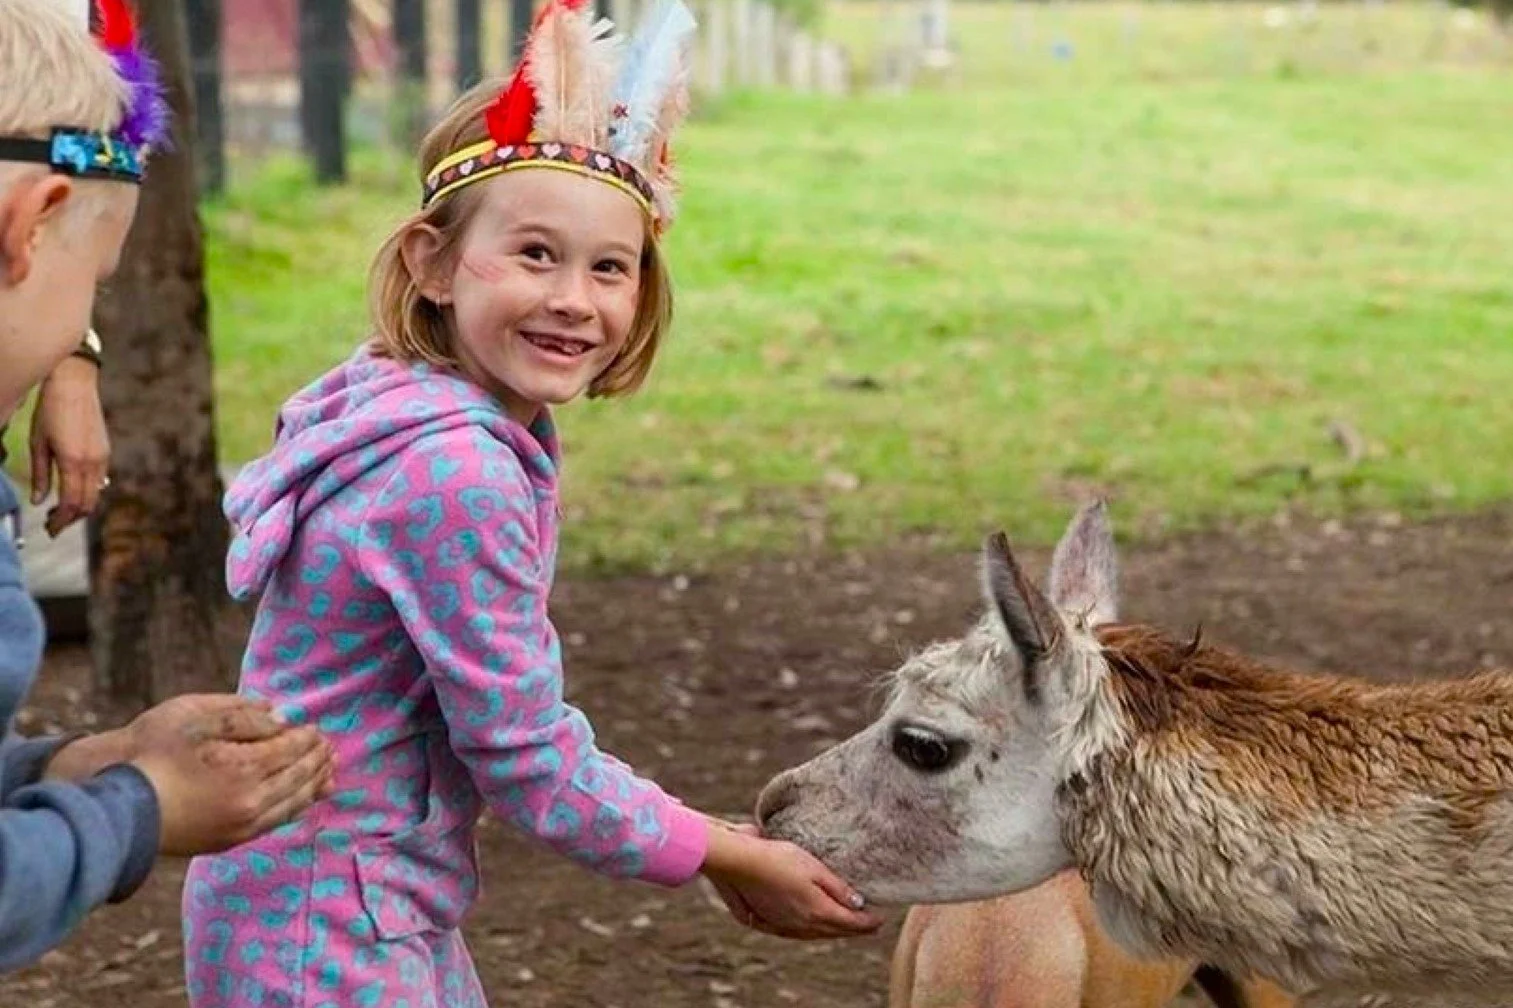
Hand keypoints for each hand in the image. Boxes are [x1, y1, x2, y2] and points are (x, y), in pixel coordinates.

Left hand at [29, 354, 109, 536]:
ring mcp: (102, 457)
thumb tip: (38, 500)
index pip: (71, 503)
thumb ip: (39, 474)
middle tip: (53, 525)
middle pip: (87, 504)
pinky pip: (100, 480)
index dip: (61, 521)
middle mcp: (92, 462)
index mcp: (73, 462)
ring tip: (61, 509)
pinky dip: (88, 492)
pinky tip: (74, 490)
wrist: (74, 383)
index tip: (50, 529)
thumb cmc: (51, 409)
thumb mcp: (38, 443)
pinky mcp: (105, 451)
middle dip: (71, 518)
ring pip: (95, 494)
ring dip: (80, 506)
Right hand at [119, 695, 335, 856]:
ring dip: (313, 786)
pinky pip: (275, 823)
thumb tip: (280, 716)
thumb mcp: (194, 716)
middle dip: (316, 761)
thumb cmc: (150, 753)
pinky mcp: (229, 841)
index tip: (315, 728)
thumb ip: (242, 714)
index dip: (305, 737)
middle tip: (330, 748)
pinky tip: (302, 801)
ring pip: (291, 804)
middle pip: (297, 777)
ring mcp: (241, 825)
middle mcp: (251, 801)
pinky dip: (295, 808)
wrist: (118, 806)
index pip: (290, 749)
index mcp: (245, 768)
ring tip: (329, 774)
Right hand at [700, 820, 883, 940]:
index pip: (851, 923)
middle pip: (835, 931)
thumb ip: (838, 888)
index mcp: (818, 911)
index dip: (869, 922)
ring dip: (833, 930)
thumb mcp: (814, 867)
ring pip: (816, 934)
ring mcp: (784, 925)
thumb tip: (859, 904)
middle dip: (854, 928)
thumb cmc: (777, 858)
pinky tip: (812, 925)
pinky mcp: (768, 922)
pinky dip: (812, 930)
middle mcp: (802, 924)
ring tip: (844, 924)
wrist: (738, 862)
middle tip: (870, 925)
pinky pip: (798, 932)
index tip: (882, 918)